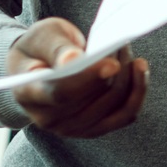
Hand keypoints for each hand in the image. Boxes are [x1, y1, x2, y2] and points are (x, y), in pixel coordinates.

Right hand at [7, 17, 148, 137]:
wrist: (37, 67)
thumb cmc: (39, 48)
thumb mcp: (41, 37)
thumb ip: (55, 48)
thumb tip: (72, 60)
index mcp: (28, 94)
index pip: (62, 93)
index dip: (89, 79)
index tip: (113, 62)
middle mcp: (47, 119)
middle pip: (93, 98)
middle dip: (114, 66)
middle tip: (118, 43)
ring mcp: (70, 128)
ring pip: (114, 105)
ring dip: (127, 75)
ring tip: (124, 51)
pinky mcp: (92, 129)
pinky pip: (125, 115)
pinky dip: (137, 92)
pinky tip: (139, 71)